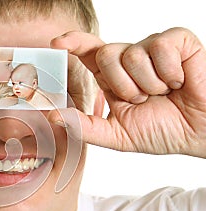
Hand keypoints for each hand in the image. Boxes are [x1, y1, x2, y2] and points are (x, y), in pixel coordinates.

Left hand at [50, 28, 205, 157]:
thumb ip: (86, 127)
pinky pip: (159, 47)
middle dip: (122, 86)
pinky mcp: (178, 42)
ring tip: (164, 93)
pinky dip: (169, 72)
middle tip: (143, 100)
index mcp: (114, 78)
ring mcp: (153, 49)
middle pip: (105, 54)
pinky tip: (179, 81)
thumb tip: (53, 117)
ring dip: (148, 84)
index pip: (89, 52)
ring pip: (131, 53)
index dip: (74, 43)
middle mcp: (130, 60)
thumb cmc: (163, 131)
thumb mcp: (118, 135)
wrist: (201, 133)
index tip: (57, 43)